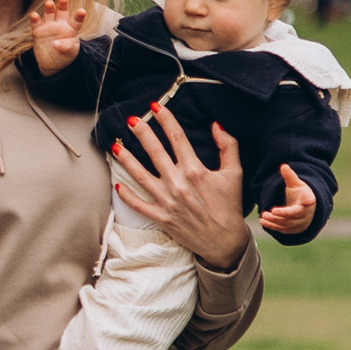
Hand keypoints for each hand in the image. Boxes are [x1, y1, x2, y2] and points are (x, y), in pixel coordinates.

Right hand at [29, 0, 91, 73]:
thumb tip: (56, 44)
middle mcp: (60, 24)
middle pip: (62, 12)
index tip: (82, 11)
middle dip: (63, 5)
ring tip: (49, 3)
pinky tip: (34, 15)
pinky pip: (36, 23)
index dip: (79, 16)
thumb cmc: (65, 55)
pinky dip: (35, 19)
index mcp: (71, 29)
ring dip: (49, 8)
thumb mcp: (70, 53)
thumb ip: (66, 47)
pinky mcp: (38, 31)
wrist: (52, 63)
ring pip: (49, 14)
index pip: (76, 21)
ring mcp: (49, 26)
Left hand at [109, 100, 251, 266]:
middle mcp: (179, 184)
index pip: (177, 138)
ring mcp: (168, 201)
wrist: (225, 242)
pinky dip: (126, 196)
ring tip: (115, 146)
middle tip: (130, 119)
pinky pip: (139, 205)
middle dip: (141, 133)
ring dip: (126, 160)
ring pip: (141, 176)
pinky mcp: (162, 218)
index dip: (166, 119)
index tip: (155, 106)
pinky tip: (116, 185)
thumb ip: (228, 146)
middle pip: (155, 152)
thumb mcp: (234, 174)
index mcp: (196, 170)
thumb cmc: (230, 206)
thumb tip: (217, 124)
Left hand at [259, 171, 318, 238]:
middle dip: (281, 215)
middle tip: (268, 213)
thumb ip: (290, 176)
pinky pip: (283, 229)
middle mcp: (306, 214)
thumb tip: (284, 166)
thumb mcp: (296, 184)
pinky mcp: (293, 229)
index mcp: (309, 200)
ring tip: (263, 216)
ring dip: (274, 221)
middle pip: (294, 216)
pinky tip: (263, 221)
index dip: (308, 201)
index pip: (309, 201)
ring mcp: (300, 223)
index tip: (308, 201)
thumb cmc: (300, 194)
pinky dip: (273, 226)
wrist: (305, 209)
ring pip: (287, 224)